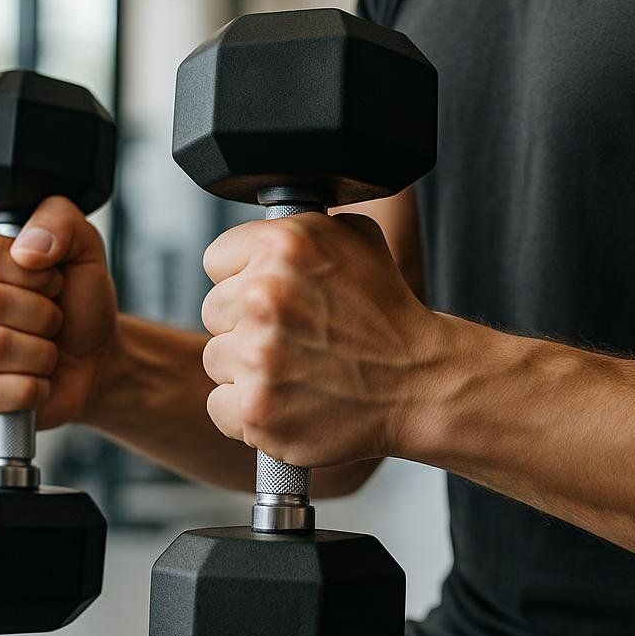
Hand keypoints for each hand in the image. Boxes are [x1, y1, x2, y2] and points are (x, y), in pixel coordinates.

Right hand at [0, 196, 116, 429]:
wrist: (92, 360)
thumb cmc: (77, 304)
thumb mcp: (83, 250)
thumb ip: (59, 222)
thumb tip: (26, 250)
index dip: (36, 275)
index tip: (51, 283)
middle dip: (42, 316)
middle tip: (50, 321)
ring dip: (39, 354)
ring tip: (43, 350)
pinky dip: (28, 389)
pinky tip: (33, 380)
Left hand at [200, 212, 439, 467]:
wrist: (420, 383)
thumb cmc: (387, 315)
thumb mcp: (357, 239)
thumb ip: (302, 225)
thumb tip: (265, 227)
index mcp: (284, 246)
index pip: (217, 260)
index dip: (245, 277)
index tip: (275, 295)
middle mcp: (265, 297)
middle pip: (214, 311)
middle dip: (246, 323)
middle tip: (293, 336)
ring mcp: (258, 358)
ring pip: (217, 359)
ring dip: (247, 367)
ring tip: (296, 369)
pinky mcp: (257, 409)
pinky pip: (221, 406)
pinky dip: (249, 410)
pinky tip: (288, 400)